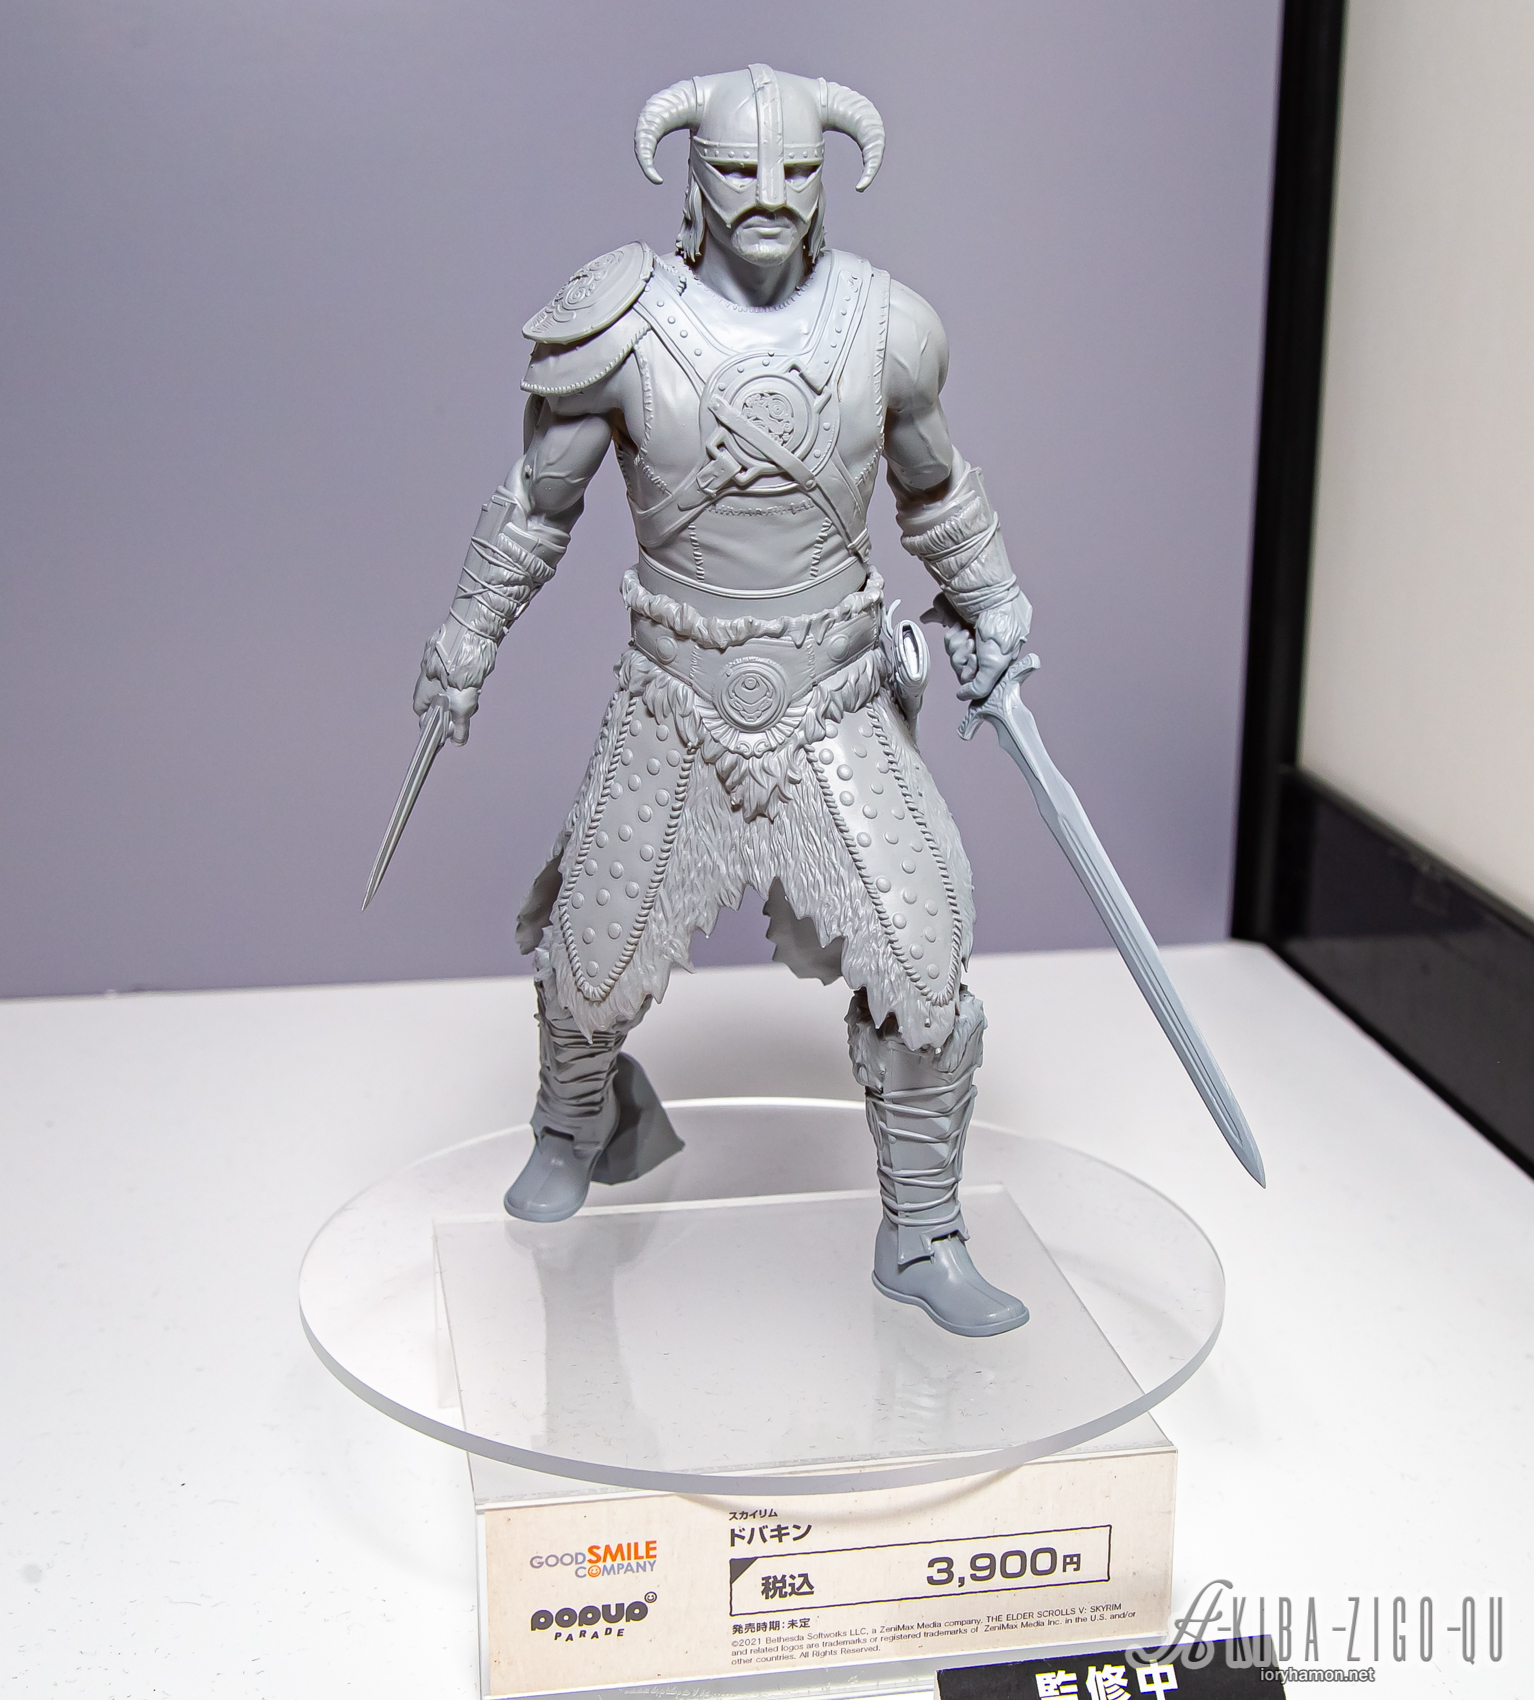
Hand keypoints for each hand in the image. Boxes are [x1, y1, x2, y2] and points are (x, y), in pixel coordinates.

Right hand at [413, 624, 485, 744]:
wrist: (470, 634)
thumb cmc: (461, 670)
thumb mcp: (464, 705)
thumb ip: (460, 725)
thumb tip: (458, 742)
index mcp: (423, 689)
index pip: (420, 711)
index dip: (432, 722)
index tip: (445, 727)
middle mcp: (425, 675)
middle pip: (435, 699)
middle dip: (452, 706)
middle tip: (468, 707)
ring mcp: (434, 661)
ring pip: (446, 685)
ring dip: (460, 691)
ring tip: (474, 689)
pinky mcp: (445, 651)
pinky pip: (453, 669)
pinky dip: (463, 676)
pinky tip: (475, 676)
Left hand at [946, 588, 1031, 701]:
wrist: (987, 595)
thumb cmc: (1001, 625)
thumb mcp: (996, 665)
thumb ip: (980, 687)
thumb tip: (963, 696)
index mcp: (997, 655)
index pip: (975, 676)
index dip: (971, 672)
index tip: (976, 662)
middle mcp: (984, 645)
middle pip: (961, 665)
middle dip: (963, 657)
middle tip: (973, 644)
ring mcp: (970, 634)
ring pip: (953, 652)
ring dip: (958, 644)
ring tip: (968, 633)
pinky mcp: (955, 623)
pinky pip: (947, 638)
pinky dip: (951, 634)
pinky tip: (959, 626)